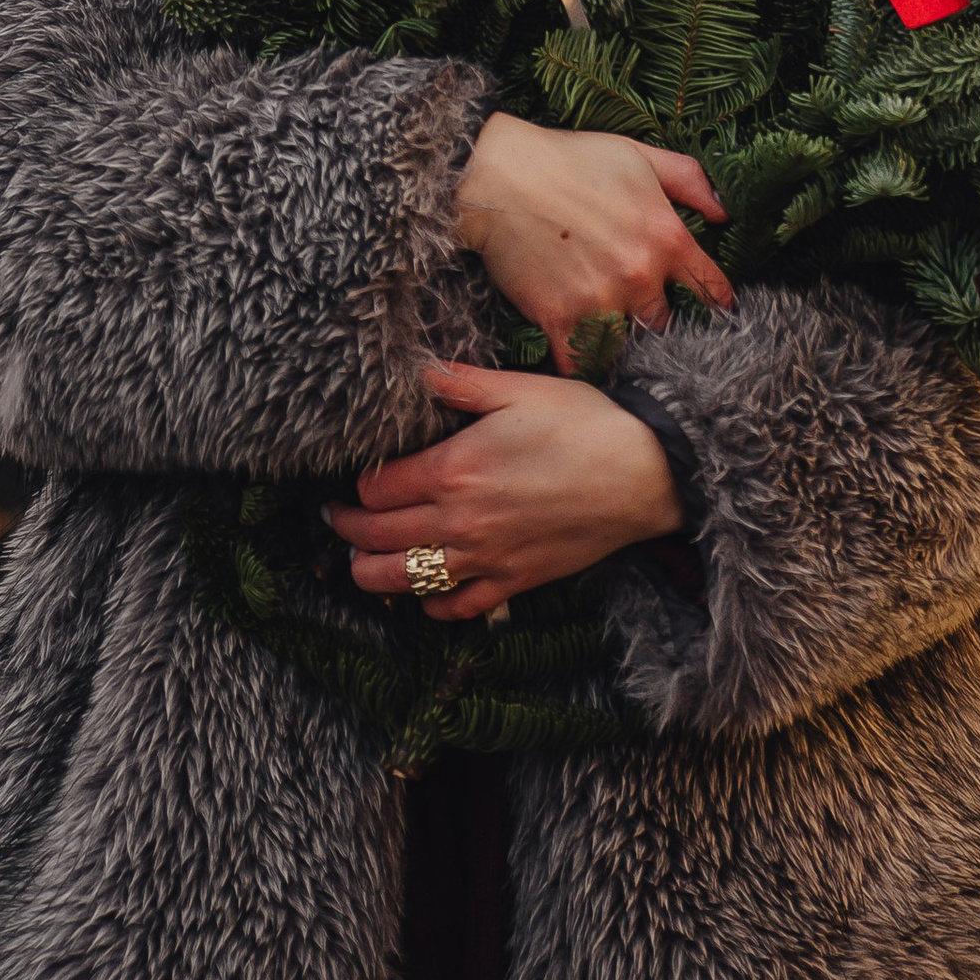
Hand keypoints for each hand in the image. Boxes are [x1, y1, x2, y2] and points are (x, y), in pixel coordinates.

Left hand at [330, 361, 683, 620]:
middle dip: (347, 529)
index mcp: (453, 469)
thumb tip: (415, 371)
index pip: (375, 489)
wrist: (645, 475)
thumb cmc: (586, 424)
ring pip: (403, 582)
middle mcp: (459, 521)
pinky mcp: (513, 582)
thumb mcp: (520, 389)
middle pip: (376, 538)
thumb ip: (460, 382)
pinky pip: (456, 608)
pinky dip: (430, 606)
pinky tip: (424, 592)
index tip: (351, 479)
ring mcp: (484, 558)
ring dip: (370, 574)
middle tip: (334, 518)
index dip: (355, 485)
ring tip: (359, 561)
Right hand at [454, 115, 732, 369]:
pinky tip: (582, 356)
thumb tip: (725, 213)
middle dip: (659, 321)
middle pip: (666, 322)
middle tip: (649, 322)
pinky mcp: (559, 319)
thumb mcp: (640, 155)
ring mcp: (599, 300)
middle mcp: (639, 275)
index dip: (716, 301)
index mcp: (665, 236)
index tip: (716, 313)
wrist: (499, 177)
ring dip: (622, 344)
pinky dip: (583, 362)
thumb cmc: (570, 159)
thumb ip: (689, 181)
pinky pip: (581, 361)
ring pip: (627, 344)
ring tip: (616, 341)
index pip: (710, 286)